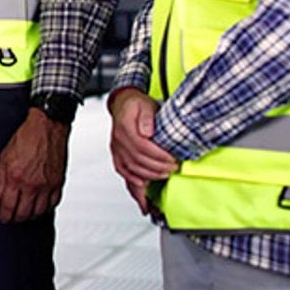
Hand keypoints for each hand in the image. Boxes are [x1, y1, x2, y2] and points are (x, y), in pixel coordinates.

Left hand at [0, 108, 69, 223]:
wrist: (47, 126)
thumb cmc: (26, 137)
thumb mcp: (4, 156)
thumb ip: (0, 178)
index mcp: (16, 177)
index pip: (9, 206)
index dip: (5, 216)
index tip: (4, 218)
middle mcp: (33, 184)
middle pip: (24, 213)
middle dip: (16, 219)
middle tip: (13, 219)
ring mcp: (47, 185)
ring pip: (40, 212)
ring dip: (31, 216)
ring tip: (25, 215)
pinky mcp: (58, 182)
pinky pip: (53, 203)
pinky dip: (46, 209)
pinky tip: (41, 207)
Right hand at [108, 87, 177, 214]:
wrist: (122, 103)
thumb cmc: (135, 104)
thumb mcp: (145, 104)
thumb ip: (147, 116)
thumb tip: (147, 131)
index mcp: (125, 127)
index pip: (142, 147)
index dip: (159, 156)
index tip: (172, 159)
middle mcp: (119, 139)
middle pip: (137, 160)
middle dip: (157, 167)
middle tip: (172, 169)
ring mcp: (116, 148)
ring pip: (131, 168)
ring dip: (148, 175)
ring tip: (163, 175)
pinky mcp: (117, 154)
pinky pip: (122, 171)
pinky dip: (132, 181)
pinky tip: (142, 186)